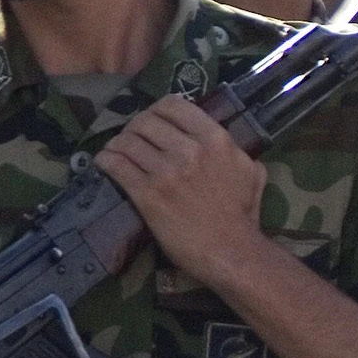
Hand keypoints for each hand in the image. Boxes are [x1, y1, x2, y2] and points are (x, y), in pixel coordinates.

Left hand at [94, 95, 271, 292]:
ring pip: (127, 142)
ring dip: (117, 144)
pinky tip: (105, 162)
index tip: (153, 121)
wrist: (232, 252)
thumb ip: (236, 151)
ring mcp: (166, 172)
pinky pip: (117, 165)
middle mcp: (189, 149)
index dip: (157, 110)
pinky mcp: (147, 194)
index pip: (173, 105)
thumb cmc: (243, 216)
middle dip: (134, 128)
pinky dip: (106, 160)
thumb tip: (226, 143)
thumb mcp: (252, 172)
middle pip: (145, 121)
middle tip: (133, 138)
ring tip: (116, 151)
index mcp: (215, 139)